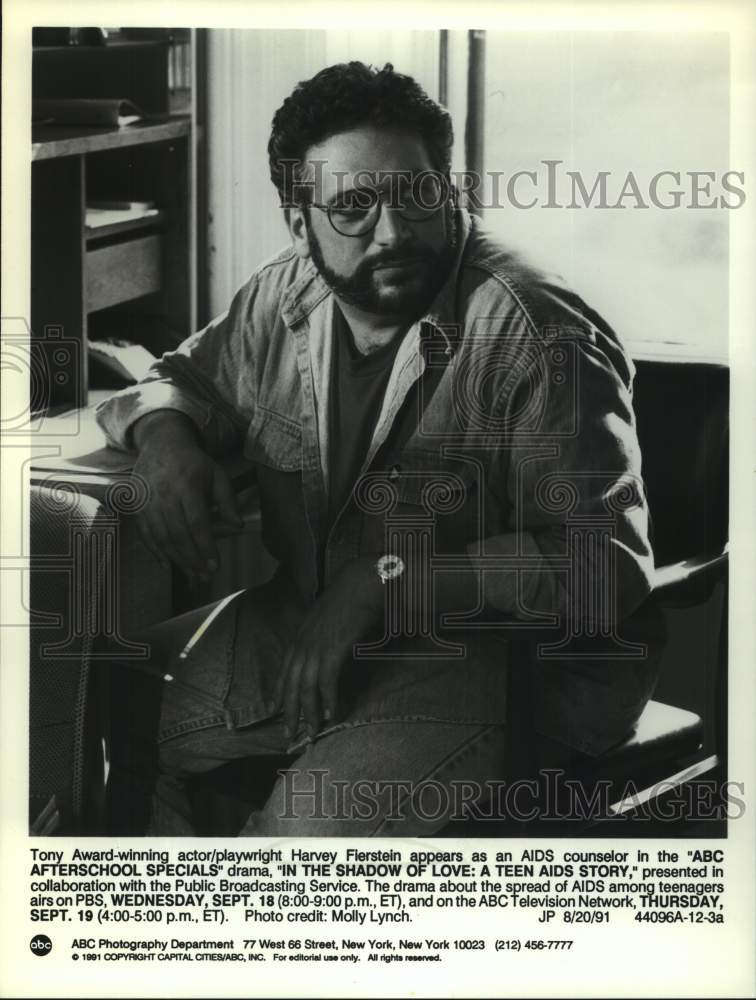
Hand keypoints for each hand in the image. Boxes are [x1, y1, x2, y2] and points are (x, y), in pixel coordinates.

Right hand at [132, 412, 241, 577]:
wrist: (161, 444)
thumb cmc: (194, 462)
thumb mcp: (217, 474)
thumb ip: (228, 500)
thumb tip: (238, 526)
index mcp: (187, 486)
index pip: (197, 523)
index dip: (206, 546)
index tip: (216, 565)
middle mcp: (164, 495)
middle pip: (178, 535)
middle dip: (193, 559)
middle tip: (206, 576)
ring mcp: (147, 502)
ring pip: (161, 538)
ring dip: (177, 560)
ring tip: (193, 575)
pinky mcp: (137, 507)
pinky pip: (146, 534)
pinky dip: (155, 552)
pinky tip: (167, 565)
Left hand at [274, 556, 384, 739]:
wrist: (359, 583)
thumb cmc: (347, 597)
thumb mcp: (326, 617)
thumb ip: (321, 634)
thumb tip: (325, 647)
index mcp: (300, 637)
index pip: (284, 672)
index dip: (279, 693)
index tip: (276, 710)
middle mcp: (303, 645)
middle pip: (292, 686)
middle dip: (290, 713)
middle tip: (288, 736)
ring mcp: (316, 648)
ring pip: (307, 689)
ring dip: (310, 714)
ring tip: (312, 733)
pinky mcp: (333, 651)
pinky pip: (327, 683)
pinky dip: (329, 700)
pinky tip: (332, 715)